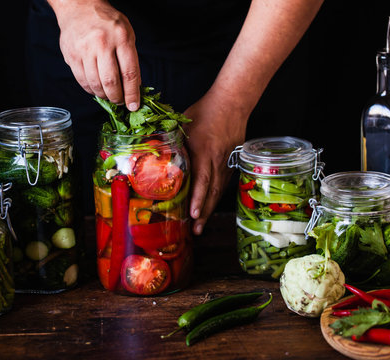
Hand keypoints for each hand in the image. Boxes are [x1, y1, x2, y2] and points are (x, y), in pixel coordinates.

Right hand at [49, 0, 140, 109]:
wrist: (79, 7)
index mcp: (121, 37)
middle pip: (111, 82)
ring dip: (104, 95)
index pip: (129, 73)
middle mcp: (102, 43)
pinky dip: (91, 90)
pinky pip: (82, 81)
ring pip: (95, 84)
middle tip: (120, 101)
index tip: (134, 106)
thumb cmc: (107, 22)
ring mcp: (84, 49)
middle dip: (117, 97)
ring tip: (109, 95)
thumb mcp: (127, 34)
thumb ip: (131, 59)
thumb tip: (134, 87)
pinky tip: (96, 88)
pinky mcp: (72, 55)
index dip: (132, 93)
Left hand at [184, 91, 246, 234]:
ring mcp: (227, 163)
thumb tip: (156, 155)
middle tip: (195, 230)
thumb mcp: (184, 125)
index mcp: (203, 151)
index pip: (201, 180)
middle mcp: (217, 161)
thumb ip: (173, 142)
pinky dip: (215, 197)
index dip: (198, 199)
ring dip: (210, 209)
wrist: (233, 102)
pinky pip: (223, 184)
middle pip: (212, 192)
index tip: (193, 214)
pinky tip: (209, 207)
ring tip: (200, 225)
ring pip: (218, 190)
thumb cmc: (206, 111)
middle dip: (204, 213)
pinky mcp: (232, 163)